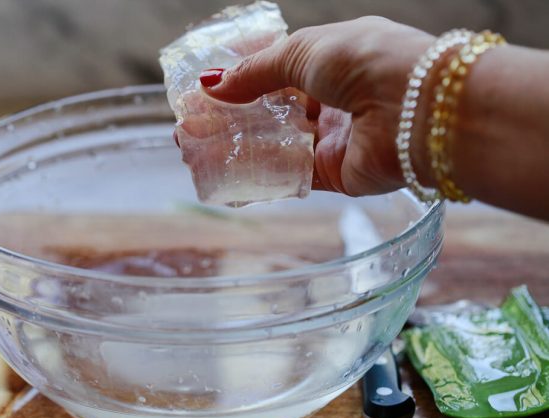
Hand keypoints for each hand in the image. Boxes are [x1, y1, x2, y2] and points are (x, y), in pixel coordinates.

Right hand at [199, 16, 434, 195]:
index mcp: (330, 61)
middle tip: (188, 126)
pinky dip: (257, 178)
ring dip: (234, 147)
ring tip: (192, 150)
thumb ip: (256, 72)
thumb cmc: (367, 61)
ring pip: (274, 146)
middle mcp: (332, 99)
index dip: (238, 81)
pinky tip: (223, 179)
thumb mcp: (303, 51)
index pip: (275, 72)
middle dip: (228, 118)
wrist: (417, 110)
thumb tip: (211, 84)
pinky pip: (288, 177)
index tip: (203, 91)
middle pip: (269, 112)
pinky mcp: (334, 174)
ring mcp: (333, 138)